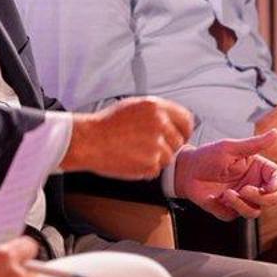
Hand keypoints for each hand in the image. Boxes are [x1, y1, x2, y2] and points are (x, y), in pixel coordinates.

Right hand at [62, 97, 193, 178]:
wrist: (89, 140)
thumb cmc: (106, 124)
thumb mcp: (134, 106)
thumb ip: (157, 112)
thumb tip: (174, 122)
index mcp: (156, 107)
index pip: (186, 120)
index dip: (184, 130)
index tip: (179, 136)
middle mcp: (159, 124)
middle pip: (179, 141)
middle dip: (168, 146)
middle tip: (149, 146)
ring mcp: (156, 144)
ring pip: (169, 157)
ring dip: (156, 158)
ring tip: (136, 152)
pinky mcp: (150, 163)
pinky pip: (156, 170)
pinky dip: (146, 169)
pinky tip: (131, 159)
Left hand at [174, 130, 276, 219]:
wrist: (186, 171)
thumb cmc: (207, 156)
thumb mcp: (230, 148)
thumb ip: (254, 144)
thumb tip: (276, 132)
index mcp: (257, 169)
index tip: (269, 187)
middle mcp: (253, 185)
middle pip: (272, 199)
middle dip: (261, 198)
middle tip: (245, 190)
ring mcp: (242, 199)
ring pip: (255, 211)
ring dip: (243, 205)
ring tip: (227, 194)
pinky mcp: (229, 210)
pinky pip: (236, 215)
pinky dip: (227, 207)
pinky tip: (216, 197)